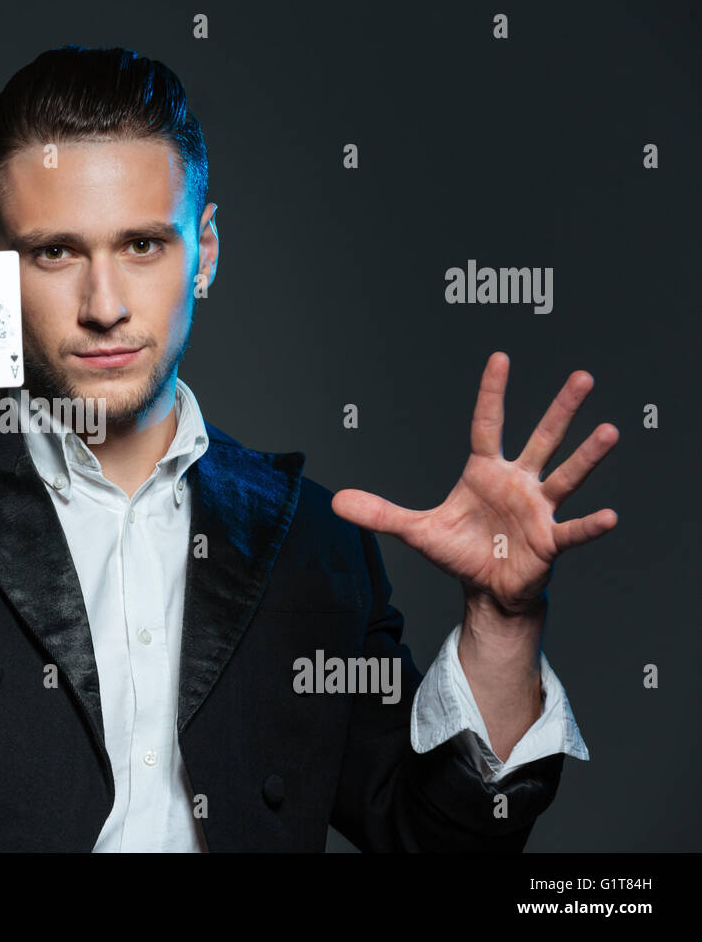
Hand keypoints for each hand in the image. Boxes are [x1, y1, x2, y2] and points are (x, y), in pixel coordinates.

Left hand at [331, 352, 618, 616]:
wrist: (487, 589)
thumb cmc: (460, 552)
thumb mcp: (416, 531)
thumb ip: (380, 514)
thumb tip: (337, 501)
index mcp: (485, 472)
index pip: (489, 424)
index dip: (492, 393)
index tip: (501, 357)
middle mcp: (518, 482)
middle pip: (542, 438)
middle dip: (561, 409)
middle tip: (583, 376)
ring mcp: (538, 509)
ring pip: (566, 476)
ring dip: (587, 456)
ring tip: (610, 431)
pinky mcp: (549, 541)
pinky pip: (572, 530)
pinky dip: (589, 525)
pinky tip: (610, 516)